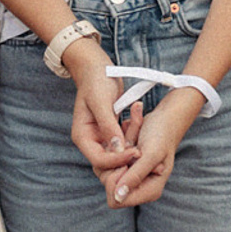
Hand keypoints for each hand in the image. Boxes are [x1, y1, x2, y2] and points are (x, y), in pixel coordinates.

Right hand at [68, 42, 139, 181]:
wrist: (97, 68)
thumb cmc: (96, 81)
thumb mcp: (101, 102)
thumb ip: (108, 126)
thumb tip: (118, 148)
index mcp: (83, 137)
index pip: (99, 160)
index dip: (117, 160)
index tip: (136, 153)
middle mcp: (91, 141)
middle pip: (108, 163)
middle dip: (125, 162)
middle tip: (145, 156)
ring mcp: (101, 137)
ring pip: (118, 155)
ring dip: (131, 151)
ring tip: (147, 147)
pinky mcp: (112, 132)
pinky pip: (123, 143)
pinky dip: (133, 140)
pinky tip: (143, 134)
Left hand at [107, 85, 204, 209]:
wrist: (164, 118)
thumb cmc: (162, 135)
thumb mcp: (151, 154)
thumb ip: (136, 176)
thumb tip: (118, 197)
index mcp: (148, 191)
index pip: (116, 200)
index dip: (114, 181)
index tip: (124, 161)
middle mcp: (138, 187)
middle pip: (107, 186)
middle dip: (114, 164)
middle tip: (128, 147)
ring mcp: (130, 177)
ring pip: (104, 172)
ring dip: (114, 152)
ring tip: (130, 139)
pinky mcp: (123, 165)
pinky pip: (105, 160)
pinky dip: (112, 147)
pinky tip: (127, 137)